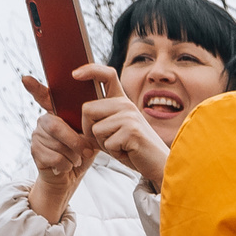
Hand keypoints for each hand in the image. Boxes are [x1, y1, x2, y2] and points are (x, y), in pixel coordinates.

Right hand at [18, 75, 98, 220]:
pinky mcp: (34, 151)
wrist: (70, 178)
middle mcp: (44, 121)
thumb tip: (94, 119)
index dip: (35, 87)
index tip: (25, 79)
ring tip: (76, 160)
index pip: (43, 96)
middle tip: (87, 152)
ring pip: (57, 144)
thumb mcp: (90, 137)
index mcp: (57, 113)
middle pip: (56, 126)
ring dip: (73, 156)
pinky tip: (66, 166)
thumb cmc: (81, 154)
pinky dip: (66, 165)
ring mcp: (37, 136)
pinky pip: (54, 157)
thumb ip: (90, 126)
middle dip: (75, 141)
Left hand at [74, 64, 170, 192]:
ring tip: (121, 147)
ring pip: (95, 129)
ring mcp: (129, 116)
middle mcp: (126, 104)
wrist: (160, 164)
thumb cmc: (134, 150)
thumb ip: (100, 122)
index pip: (106, 75)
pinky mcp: (131, 131)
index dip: (90, 70)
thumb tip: (78, 118)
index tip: (75, 74)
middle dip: (88, 130)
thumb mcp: (115, 131)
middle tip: (108, 141)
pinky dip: (114, 153)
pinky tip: (127, 152)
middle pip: (87, 109)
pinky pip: (107, 143)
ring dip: (103, 144)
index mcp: (122, 101)